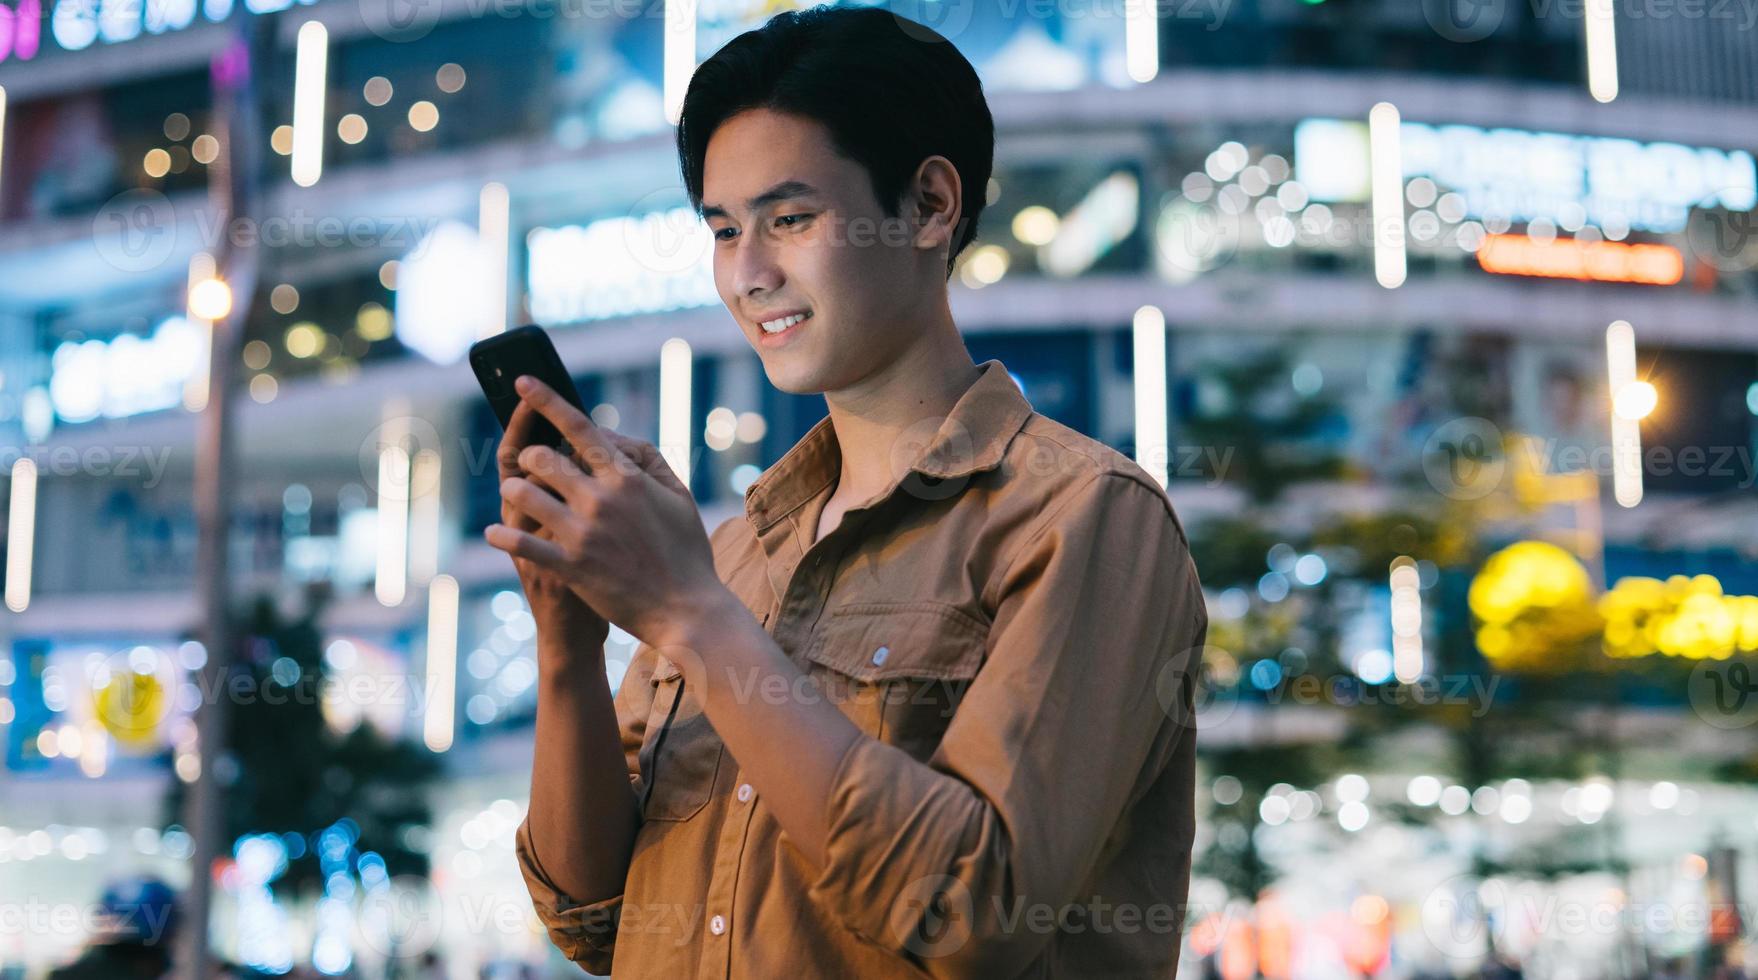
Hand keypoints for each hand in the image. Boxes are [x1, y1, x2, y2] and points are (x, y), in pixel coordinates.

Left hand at [485, 376, 728, 647]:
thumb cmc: (686, 550)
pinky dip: (503, 536)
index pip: (580, 426)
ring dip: (516, 491)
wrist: (687, 609)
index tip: (523, 382)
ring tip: (519, 495)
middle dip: (531, 457)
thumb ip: (647, 460)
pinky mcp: (570, 566)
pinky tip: (495, 533)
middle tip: (534, 465)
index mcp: (627, 477)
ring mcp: (583, 533)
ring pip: (525, 493)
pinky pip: (522, 543)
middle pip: (543, 457)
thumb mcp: (679, 495)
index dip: (546, 400)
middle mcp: (601, 499)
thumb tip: (611, 437)